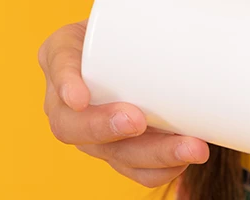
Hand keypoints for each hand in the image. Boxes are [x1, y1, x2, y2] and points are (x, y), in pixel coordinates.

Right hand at [38, 20, 209, 186]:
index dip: (66, 82)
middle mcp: (67, 100)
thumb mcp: (131, 19)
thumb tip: (187, 14)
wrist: (144, 55)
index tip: (80, 96)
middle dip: (105, 128)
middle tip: (138, 121)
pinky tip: (184, 163)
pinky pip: (135, 170)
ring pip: (111, 153)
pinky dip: (161, 169)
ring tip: (191, 148)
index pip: (58, 63)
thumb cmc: (135, 34)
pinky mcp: (120, 151)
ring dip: (152, 155)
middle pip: (72, 125)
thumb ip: (148, 16)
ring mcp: (93, 132)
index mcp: (65, 54)